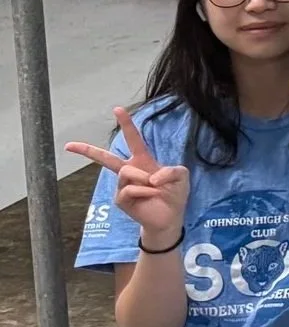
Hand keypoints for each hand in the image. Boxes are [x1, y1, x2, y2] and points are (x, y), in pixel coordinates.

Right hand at [66, 106, 188, 243]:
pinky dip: (144, 190)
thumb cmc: (174, 194)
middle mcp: (129, 171)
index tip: (117, 109)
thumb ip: (172, 169)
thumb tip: (151, 177)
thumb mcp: (182, 176)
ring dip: (143, 178)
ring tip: (154, 187)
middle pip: (105, 158)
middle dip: (87, 150)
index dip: (126, 124)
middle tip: (69, 145)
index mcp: (142, 160)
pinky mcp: (121, 199)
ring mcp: (123, 186)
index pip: (133, 139)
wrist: (171, 218)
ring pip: (126, 171)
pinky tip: (150, 195)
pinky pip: (129, 188)